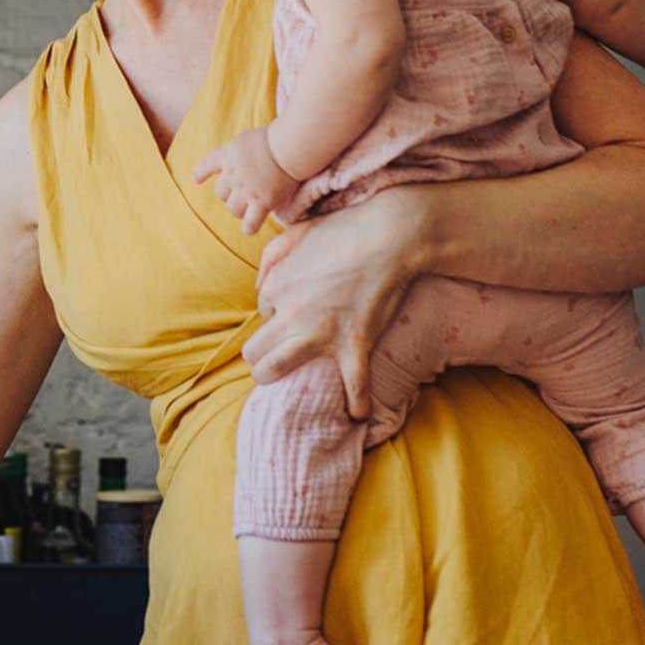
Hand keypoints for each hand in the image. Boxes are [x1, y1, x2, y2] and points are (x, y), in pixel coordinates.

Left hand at [194, 127, 297, 234]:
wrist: (289, 146)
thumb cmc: (276, 138)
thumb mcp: (247, 138)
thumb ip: (240, 150)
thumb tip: (242, 158)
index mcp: (230, 156)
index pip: (209, 164)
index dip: (201, 173)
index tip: (196, 180)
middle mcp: (234, 174)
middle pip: (221, 193)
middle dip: (230, 195)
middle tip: (245, 194)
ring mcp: (246, 190)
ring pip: (234, 210)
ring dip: (241, 210)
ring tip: (252, 208)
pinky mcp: (262, 202)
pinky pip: (249, 224)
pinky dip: (249, 228)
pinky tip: (251, 228)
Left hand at [246, 187, 428, 416]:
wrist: (389, 236)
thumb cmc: (344, 230)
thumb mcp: (295, 233)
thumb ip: (271, 259)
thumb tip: (261, 288)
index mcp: (276, 287)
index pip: (263, 313)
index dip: (278, 312)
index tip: (296, 310)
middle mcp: (290, 314)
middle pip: (255, 350)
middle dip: (260, 356)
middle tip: (272, 358)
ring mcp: (320, 333)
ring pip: (276, 370)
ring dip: (277, 379)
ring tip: (289, 386)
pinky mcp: (354, 344)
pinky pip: (353, 385)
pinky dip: (357, 404)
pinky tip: (357, 415)